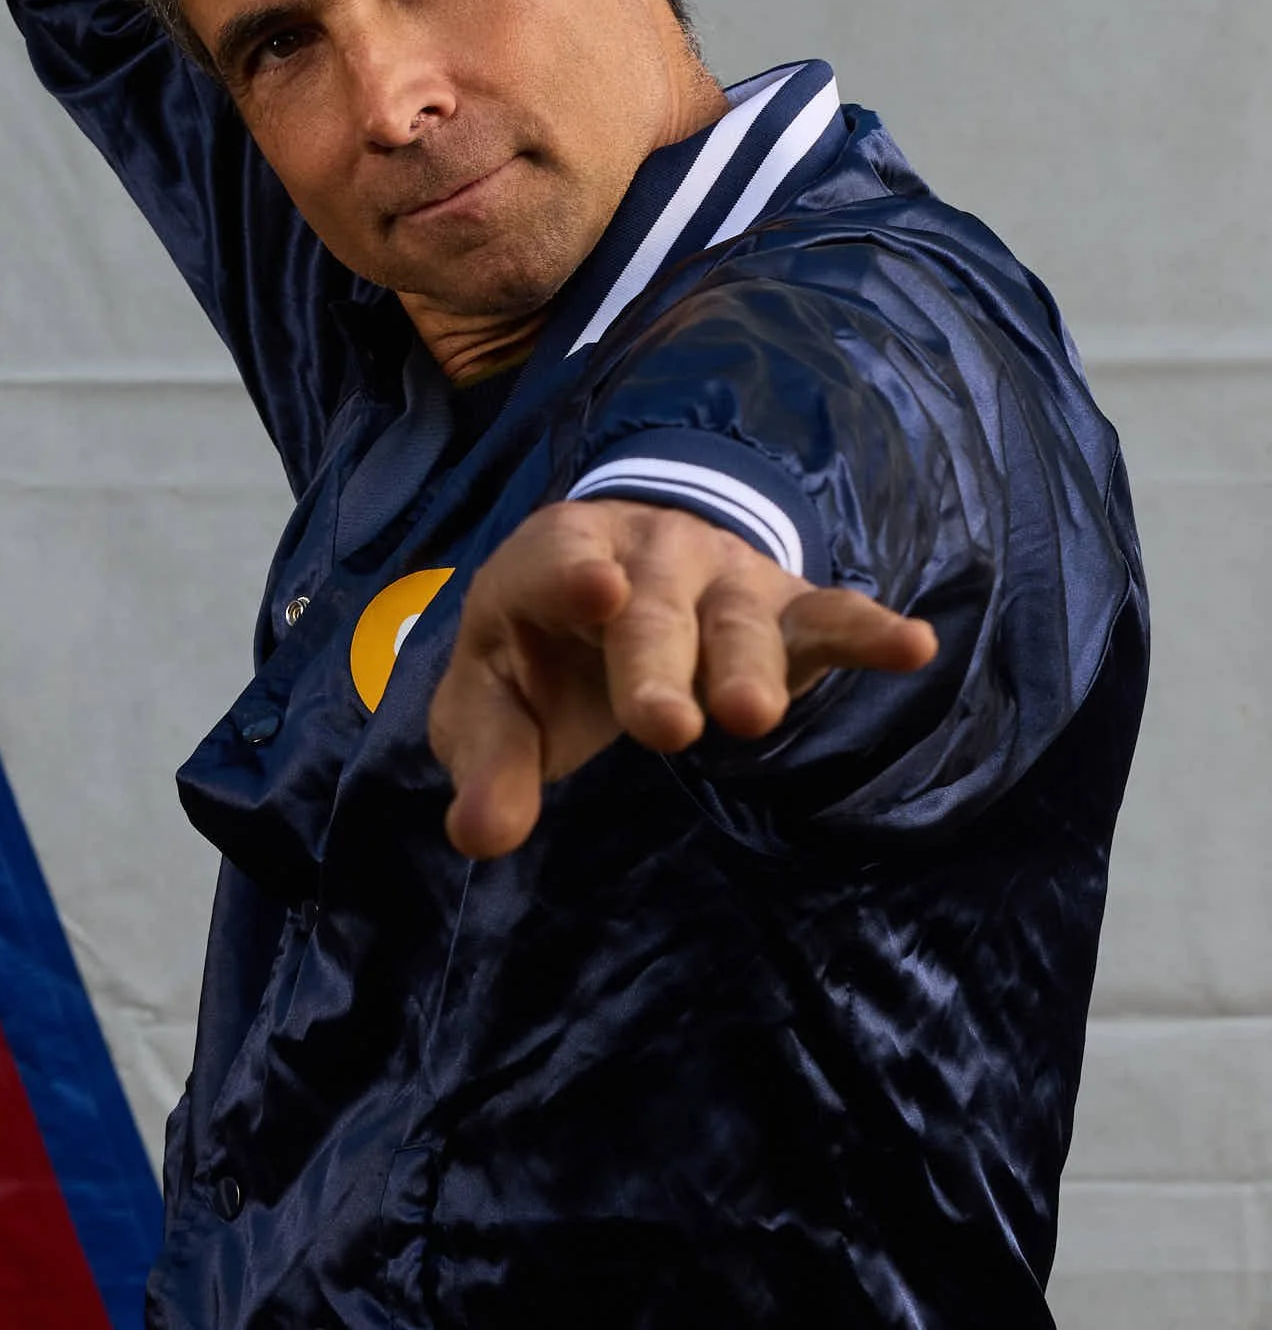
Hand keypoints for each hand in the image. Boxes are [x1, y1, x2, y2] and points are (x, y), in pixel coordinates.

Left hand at [428, 499, 938, 858]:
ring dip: (747, 663)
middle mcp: (645, 555)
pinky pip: (827, 614)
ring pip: (738, 617)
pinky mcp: (784, 609)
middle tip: (667, 728)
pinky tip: (910, 646)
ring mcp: (721, 578)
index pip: (557, 559)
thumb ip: (488, 763)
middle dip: (659, 661)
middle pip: (654, 606)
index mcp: (556, 560)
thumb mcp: (494, 700)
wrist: (617, 579)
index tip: (600, 591)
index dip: (572, 574)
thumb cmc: (544, 652)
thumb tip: (478, 834)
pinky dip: (865, 630)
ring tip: (752, 718)